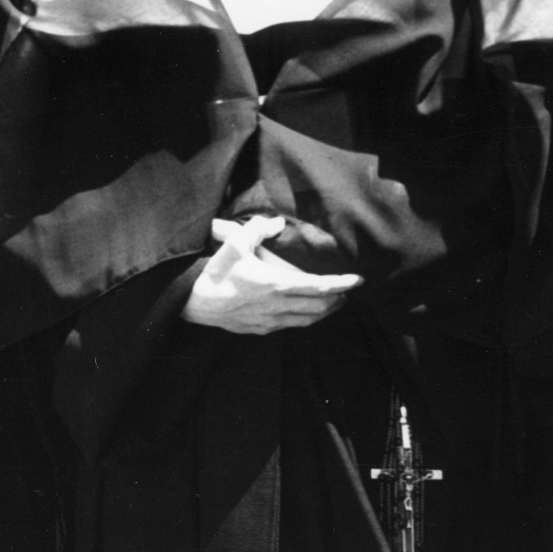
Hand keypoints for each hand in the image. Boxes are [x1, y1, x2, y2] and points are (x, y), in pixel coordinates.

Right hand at [183, 213, 360, 335]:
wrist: (195, 302)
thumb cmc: (216, 271)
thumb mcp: (235, 243)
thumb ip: (258, 228)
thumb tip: (277, 221)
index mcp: (276, 284)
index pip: (318, 287)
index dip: (341, 284)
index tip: (357, 280)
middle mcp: (278, 306)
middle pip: (319, 307)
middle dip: (337, 299)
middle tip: (348, 291)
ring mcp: (271, 321)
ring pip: (308, 320)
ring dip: (325, 312)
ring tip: (335, 303)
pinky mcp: (262, 330)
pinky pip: (292, 326)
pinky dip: (307, 319)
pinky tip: (308, 313)